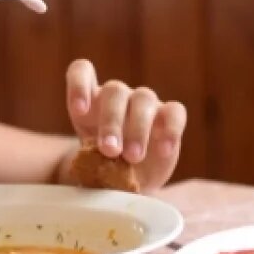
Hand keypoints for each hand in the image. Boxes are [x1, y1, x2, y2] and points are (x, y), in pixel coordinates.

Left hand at [65, 60, 186, 190]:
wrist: (131, 182)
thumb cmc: (104, 166)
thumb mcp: (89, 162)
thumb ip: (86, 159)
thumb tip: (88, 168)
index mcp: (90, 100)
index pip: (81, 71)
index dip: (79, 86)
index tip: (79, 111)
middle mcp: (118, 96)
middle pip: (114, 91)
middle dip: (111, 122)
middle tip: (110, 151)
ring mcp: (145, 102)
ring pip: (143, 98)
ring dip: (138, 128)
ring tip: (133, 157)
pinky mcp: (169, 115)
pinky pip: (175, 112)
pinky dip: (170, 130)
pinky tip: (164, 151)